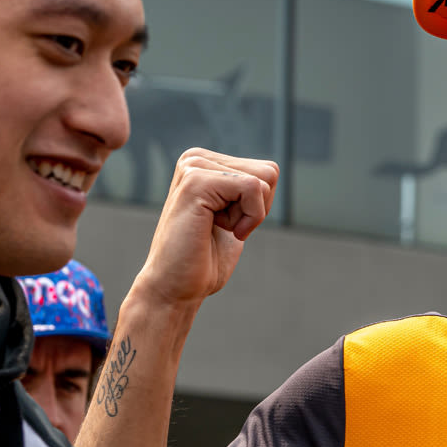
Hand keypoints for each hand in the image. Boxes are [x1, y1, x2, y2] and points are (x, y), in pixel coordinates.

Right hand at [133, 148, 278, 308]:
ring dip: (250, 215)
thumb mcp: (234, 217)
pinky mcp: (195, 181)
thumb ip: (247, 191)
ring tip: (216, 228)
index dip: (259, 207)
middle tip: (222, 228)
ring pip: (263, 180)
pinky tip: (217, 229)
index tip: (228, 224)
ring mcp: (193, 167)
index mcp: (206, 163)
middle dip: (257, 209)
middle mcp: (196, 158)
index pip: (267, 171)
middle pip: (269, 172)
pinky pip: (252, 187)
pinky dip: (247, 218)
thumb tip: (272, 170)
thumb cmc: (204, 260)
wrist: (175, 288)